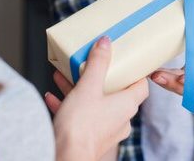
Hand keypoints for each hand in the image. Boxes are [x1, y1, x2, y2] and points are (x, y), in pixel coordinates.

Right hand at [45, 36, 148, 160]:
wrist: (65, 157)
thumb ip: (98, 62)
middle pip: (115, 92)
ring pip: (95, 103)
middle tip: (92, 65)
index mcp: (126, 105)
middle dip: (99, 77)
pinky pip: (81, 117)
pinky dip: (69, 105)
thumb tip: (105, 43)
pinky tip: (53, 96)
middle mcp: (120, 119)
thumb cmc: (81, 126)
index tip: (128, 61)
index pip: (141, 86)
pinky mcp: (89, 138)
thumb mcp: (89, 85)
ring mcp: (105, 131)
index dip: (136, 73)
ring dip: (80, 89)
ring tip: (65, 76)